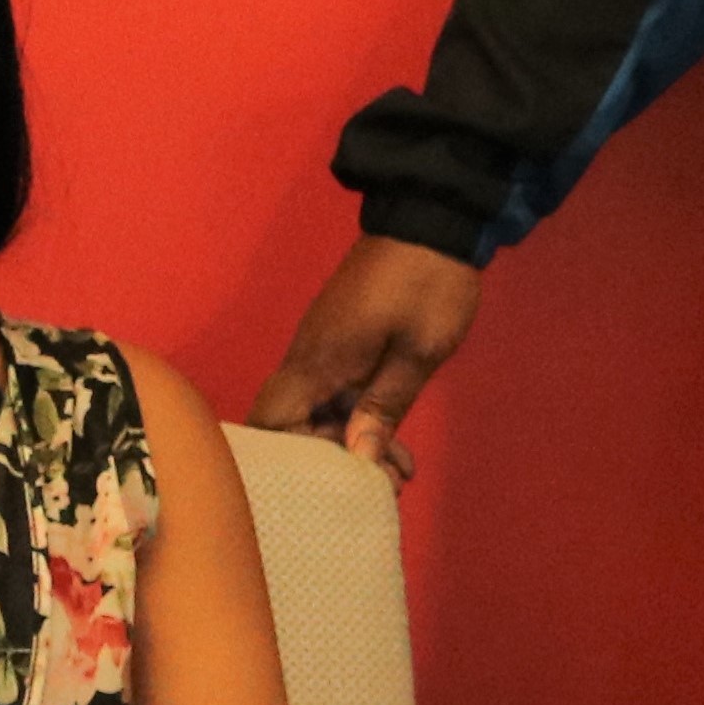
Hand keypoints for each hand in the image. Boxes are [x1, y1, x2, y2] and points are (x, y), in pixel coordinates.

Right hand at [248, 236, 481, 479]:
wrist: (430, 221)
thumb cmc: (426, 288)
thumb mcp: (417, 352)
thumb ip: (384, 406)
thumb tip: (357, 457)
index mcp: (320, 361)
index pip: (273, 419)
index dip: (288, 457)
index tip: (333, 482)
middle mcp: (310, 356)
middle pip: (294, 421)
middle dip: (333, 458)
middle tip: (385, 483)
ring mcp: (325, 346)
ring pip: (319, 408)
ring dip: (352, 440)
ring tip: (400, 470)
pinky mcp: (341, 339)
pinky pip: (335, 390)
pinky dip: (359, 417)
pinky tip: (396, 440)